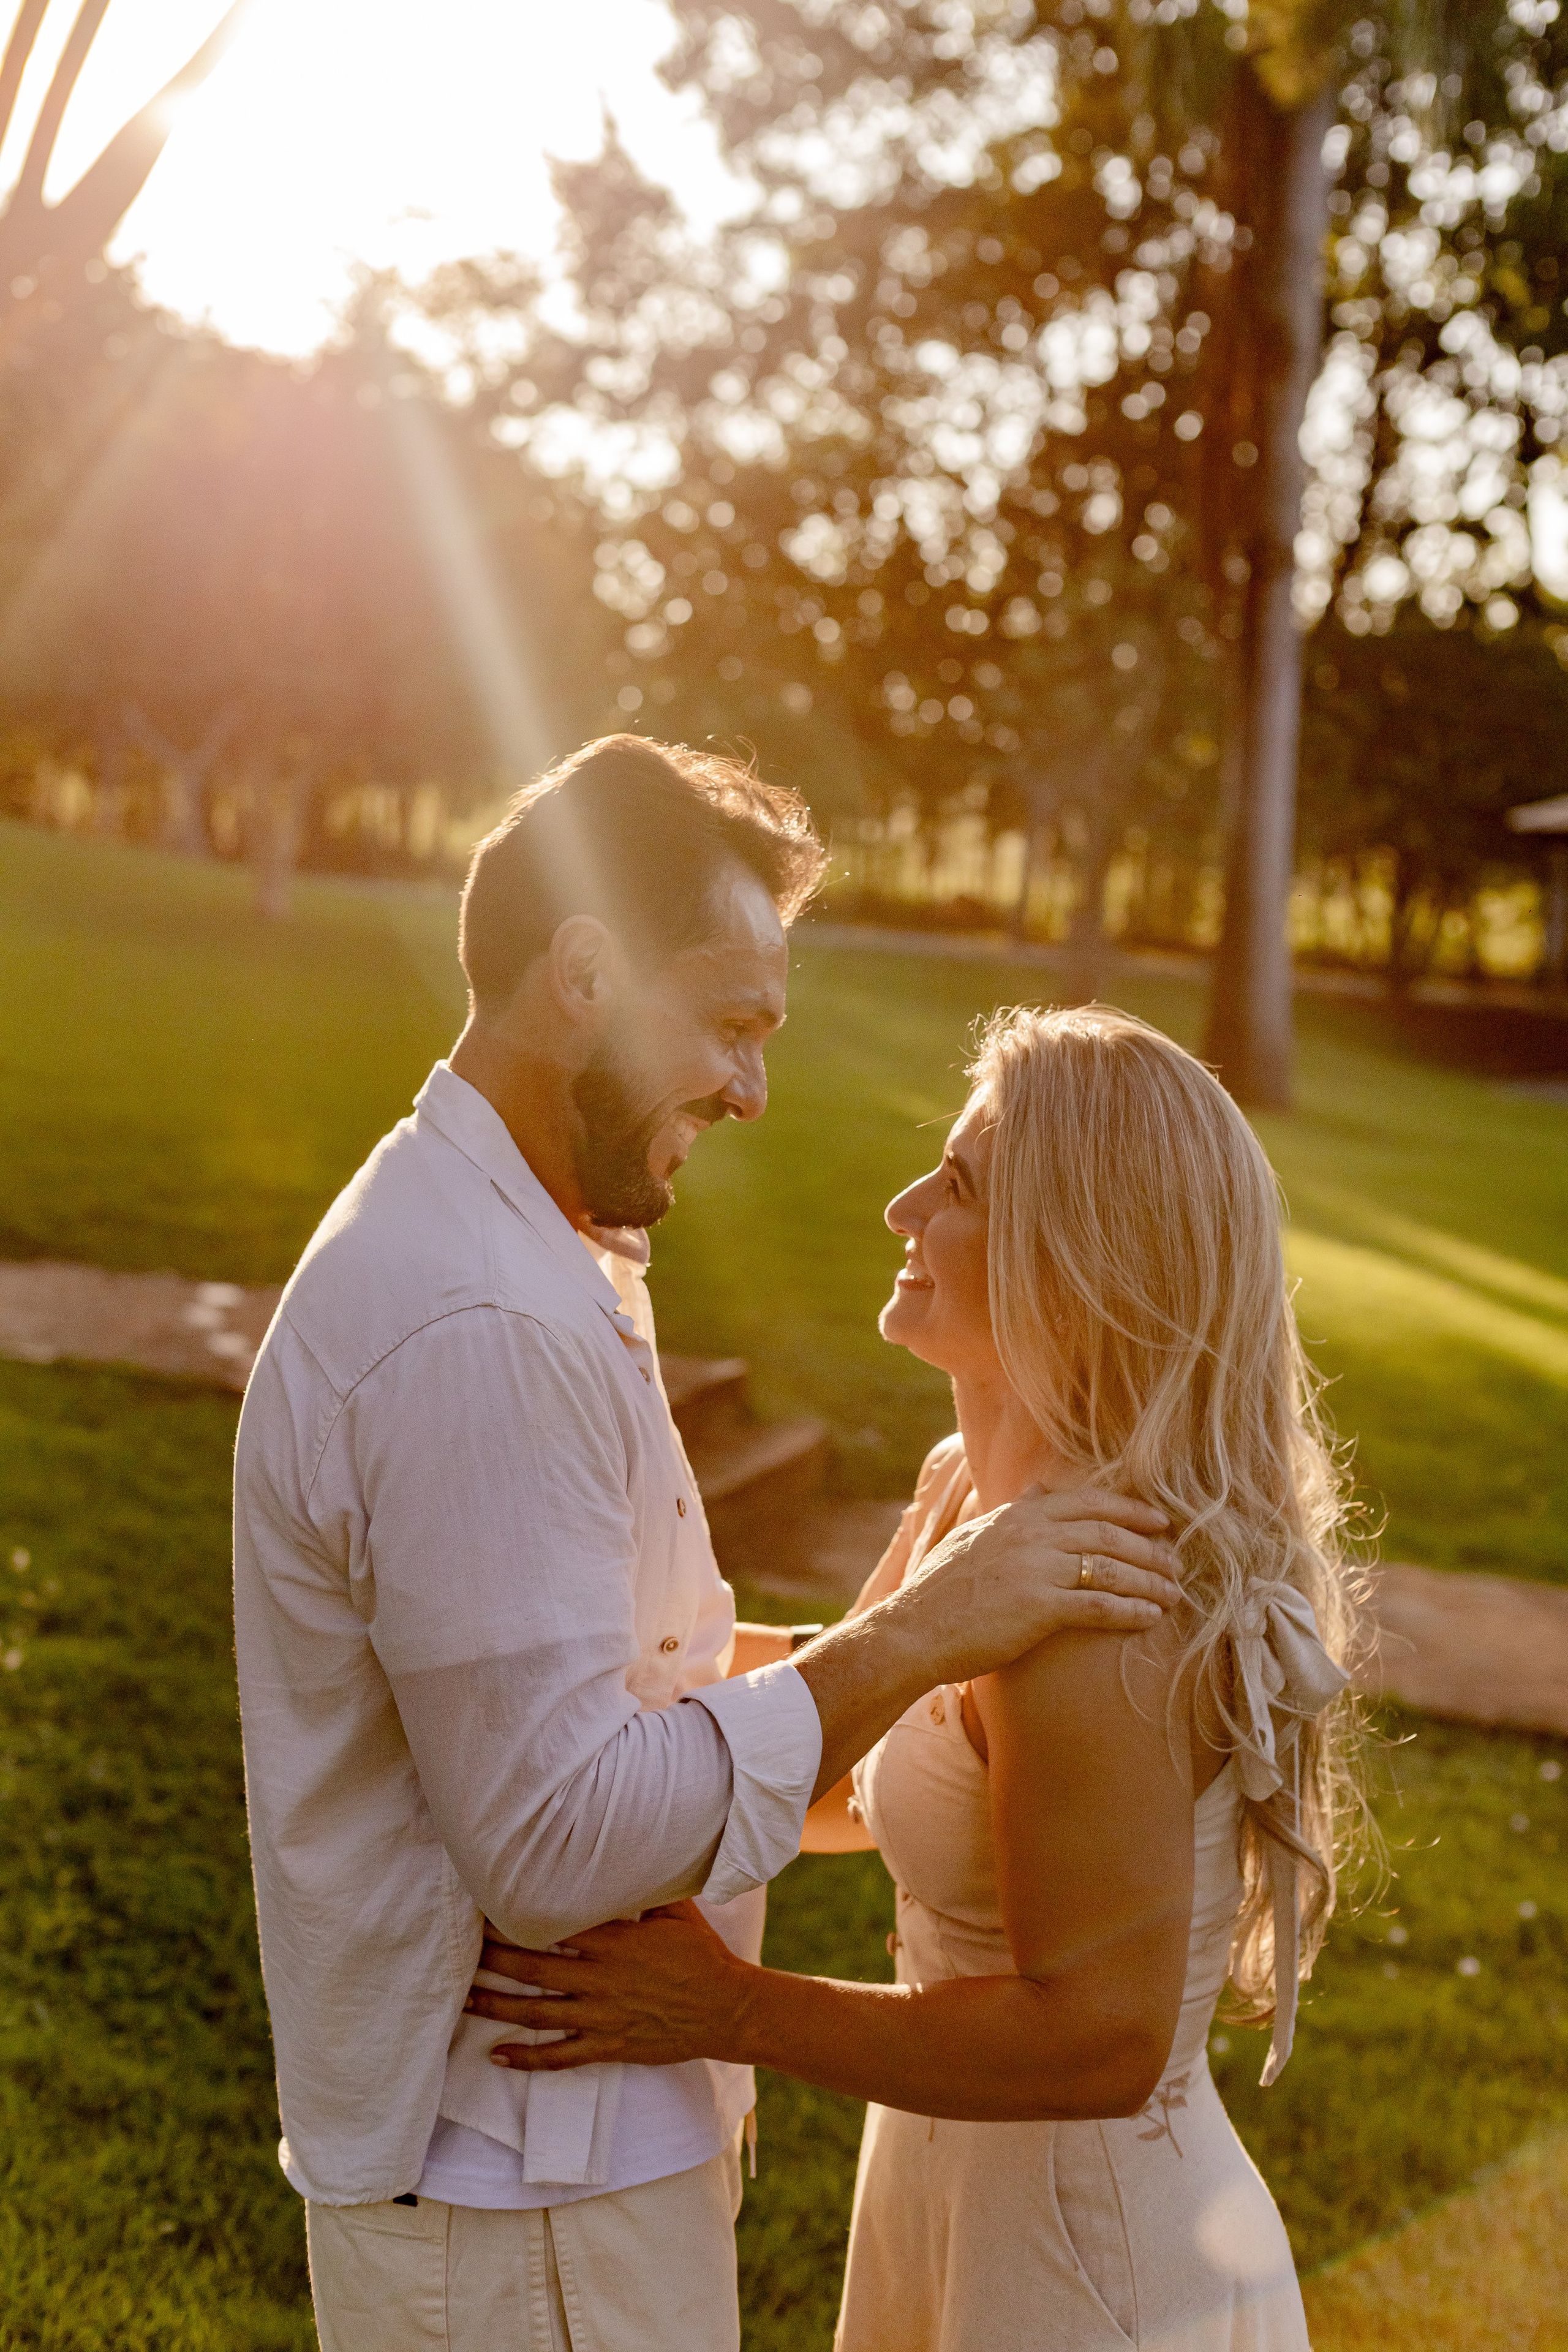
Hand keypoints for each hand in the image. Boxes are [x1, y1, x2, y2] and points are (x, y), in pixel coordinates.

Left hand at [466, 1903, 749, 2071]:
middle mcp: (600, 1978)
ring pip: (537, 2013)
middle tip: (462, 1951)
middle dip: (494, 1959)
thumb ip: (645, 1887)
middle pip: (533, 1967)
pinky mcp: (608, 2047)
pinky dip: (526, 2058)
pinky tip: (496, 2054)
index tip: (487, 1906)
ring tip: (463, 2000)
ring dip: (497, 2006)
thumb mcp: (676, 1910)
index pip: (554, 1924)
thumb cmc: (702, 1955)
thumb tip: (623, 1855)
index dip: (517, 1917)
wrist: (727, 2009)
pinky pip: (559, 2057)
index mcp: (615, 1940)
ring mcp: (601, 2017)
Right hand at [889, 1483, 1181, 1688]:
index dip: (1128, 1508)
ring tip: (1174, 1594)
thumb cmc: (938, 1593)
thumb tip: (1035, 1493)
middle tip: (1176, 1561)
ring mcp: (1036, 1568)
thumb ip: (1009, 1517)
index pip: (1086, 1501)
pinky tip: (1151, 1618)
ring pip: (1110, 1566)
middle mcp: (1030, 1534)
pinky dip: (1131, 1610)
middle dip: (1149, 1547)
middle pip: (1107, 1531)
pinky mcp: (1039, 1607)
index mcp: (1016, 1516)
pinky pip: (1099, 1604)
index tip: (1157, 1520)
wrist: (912, 1630)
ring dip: (1149, 1580)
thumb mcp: (972, 1539)